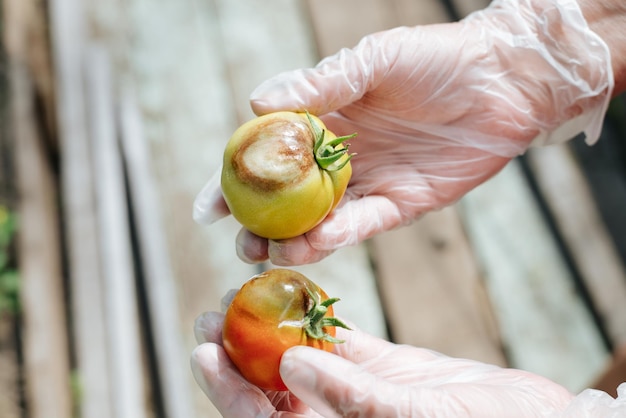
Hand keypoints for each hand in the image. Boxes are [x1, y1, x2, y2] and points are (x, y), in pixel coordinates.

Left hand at [190, 310, 624, 416]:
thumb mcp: (419, 416)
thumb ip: (356, 397)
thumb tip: (292, 369)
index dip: (229, 390)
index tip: (202, 350)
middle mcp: (334, 415)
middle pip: (269, 389)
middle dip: (238, 354)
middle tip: (209, 313)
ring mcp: (356, 388)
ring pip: (299, 359)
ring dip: (270, 329)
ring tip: (243, 289)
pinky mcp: (381, 366)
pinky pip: (339, 339)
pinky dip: (317, 315)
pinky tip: (298, 286)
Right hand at [193, 0, 612, 264]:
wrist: (502, 80)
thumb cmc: (434, 59)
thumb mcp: (372, 61)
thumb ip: (319, 84)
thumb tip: (256, 103)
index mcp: (322, 121)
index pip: (267, 157)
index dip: (234, 182)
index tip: (208, 208)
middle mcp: (338, 159)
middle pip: (287, 200)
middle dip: (259, 225)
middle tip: (240, 243)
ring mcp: (368, 184)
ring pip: (320, 221)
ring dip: (293, 240)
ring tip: (268, 253)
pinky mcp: (400, 204)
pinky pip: (363, 224)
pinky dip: (338, 236)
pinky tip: (313, 243)